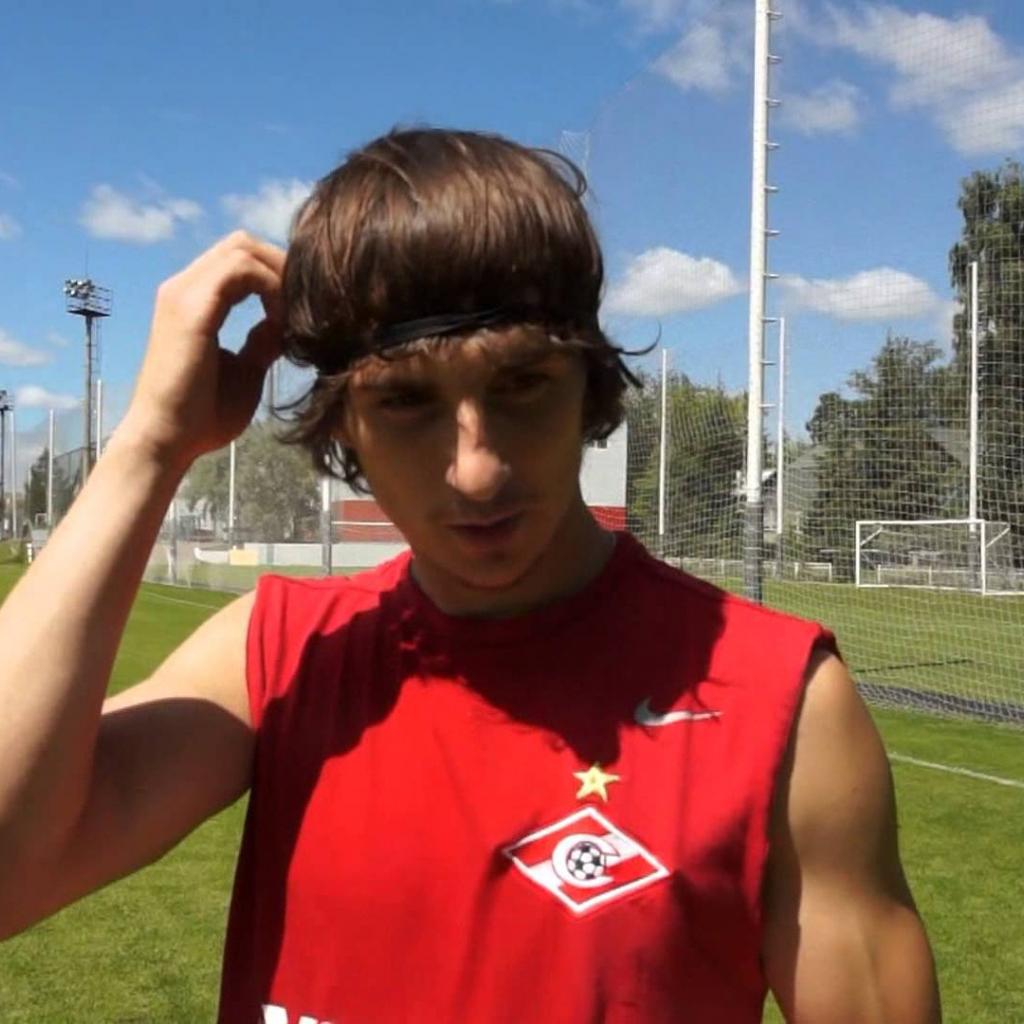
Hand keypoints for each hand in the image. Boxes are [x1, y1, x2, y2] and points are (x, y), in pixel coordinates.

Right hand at [120, 231, 285, 467]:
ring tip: (297, 315)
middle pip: (243, 244)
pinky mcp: (191, 309)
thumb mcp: (246, 371)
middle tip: (308, 304)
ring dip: (279, 275)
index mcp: (194, 300)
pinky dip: (270, 287)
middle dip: (282, 266)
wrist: (168, 441)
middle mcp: (183, 288)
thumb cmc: (202, 416)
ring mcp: (182, 294)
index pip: (240, 259)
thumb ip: (263, 341)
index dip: (277, 274)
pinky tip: (283, 321)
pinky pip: (240, 271)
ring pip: (242, 249)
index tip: (303, 310)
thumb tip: (284, 324)